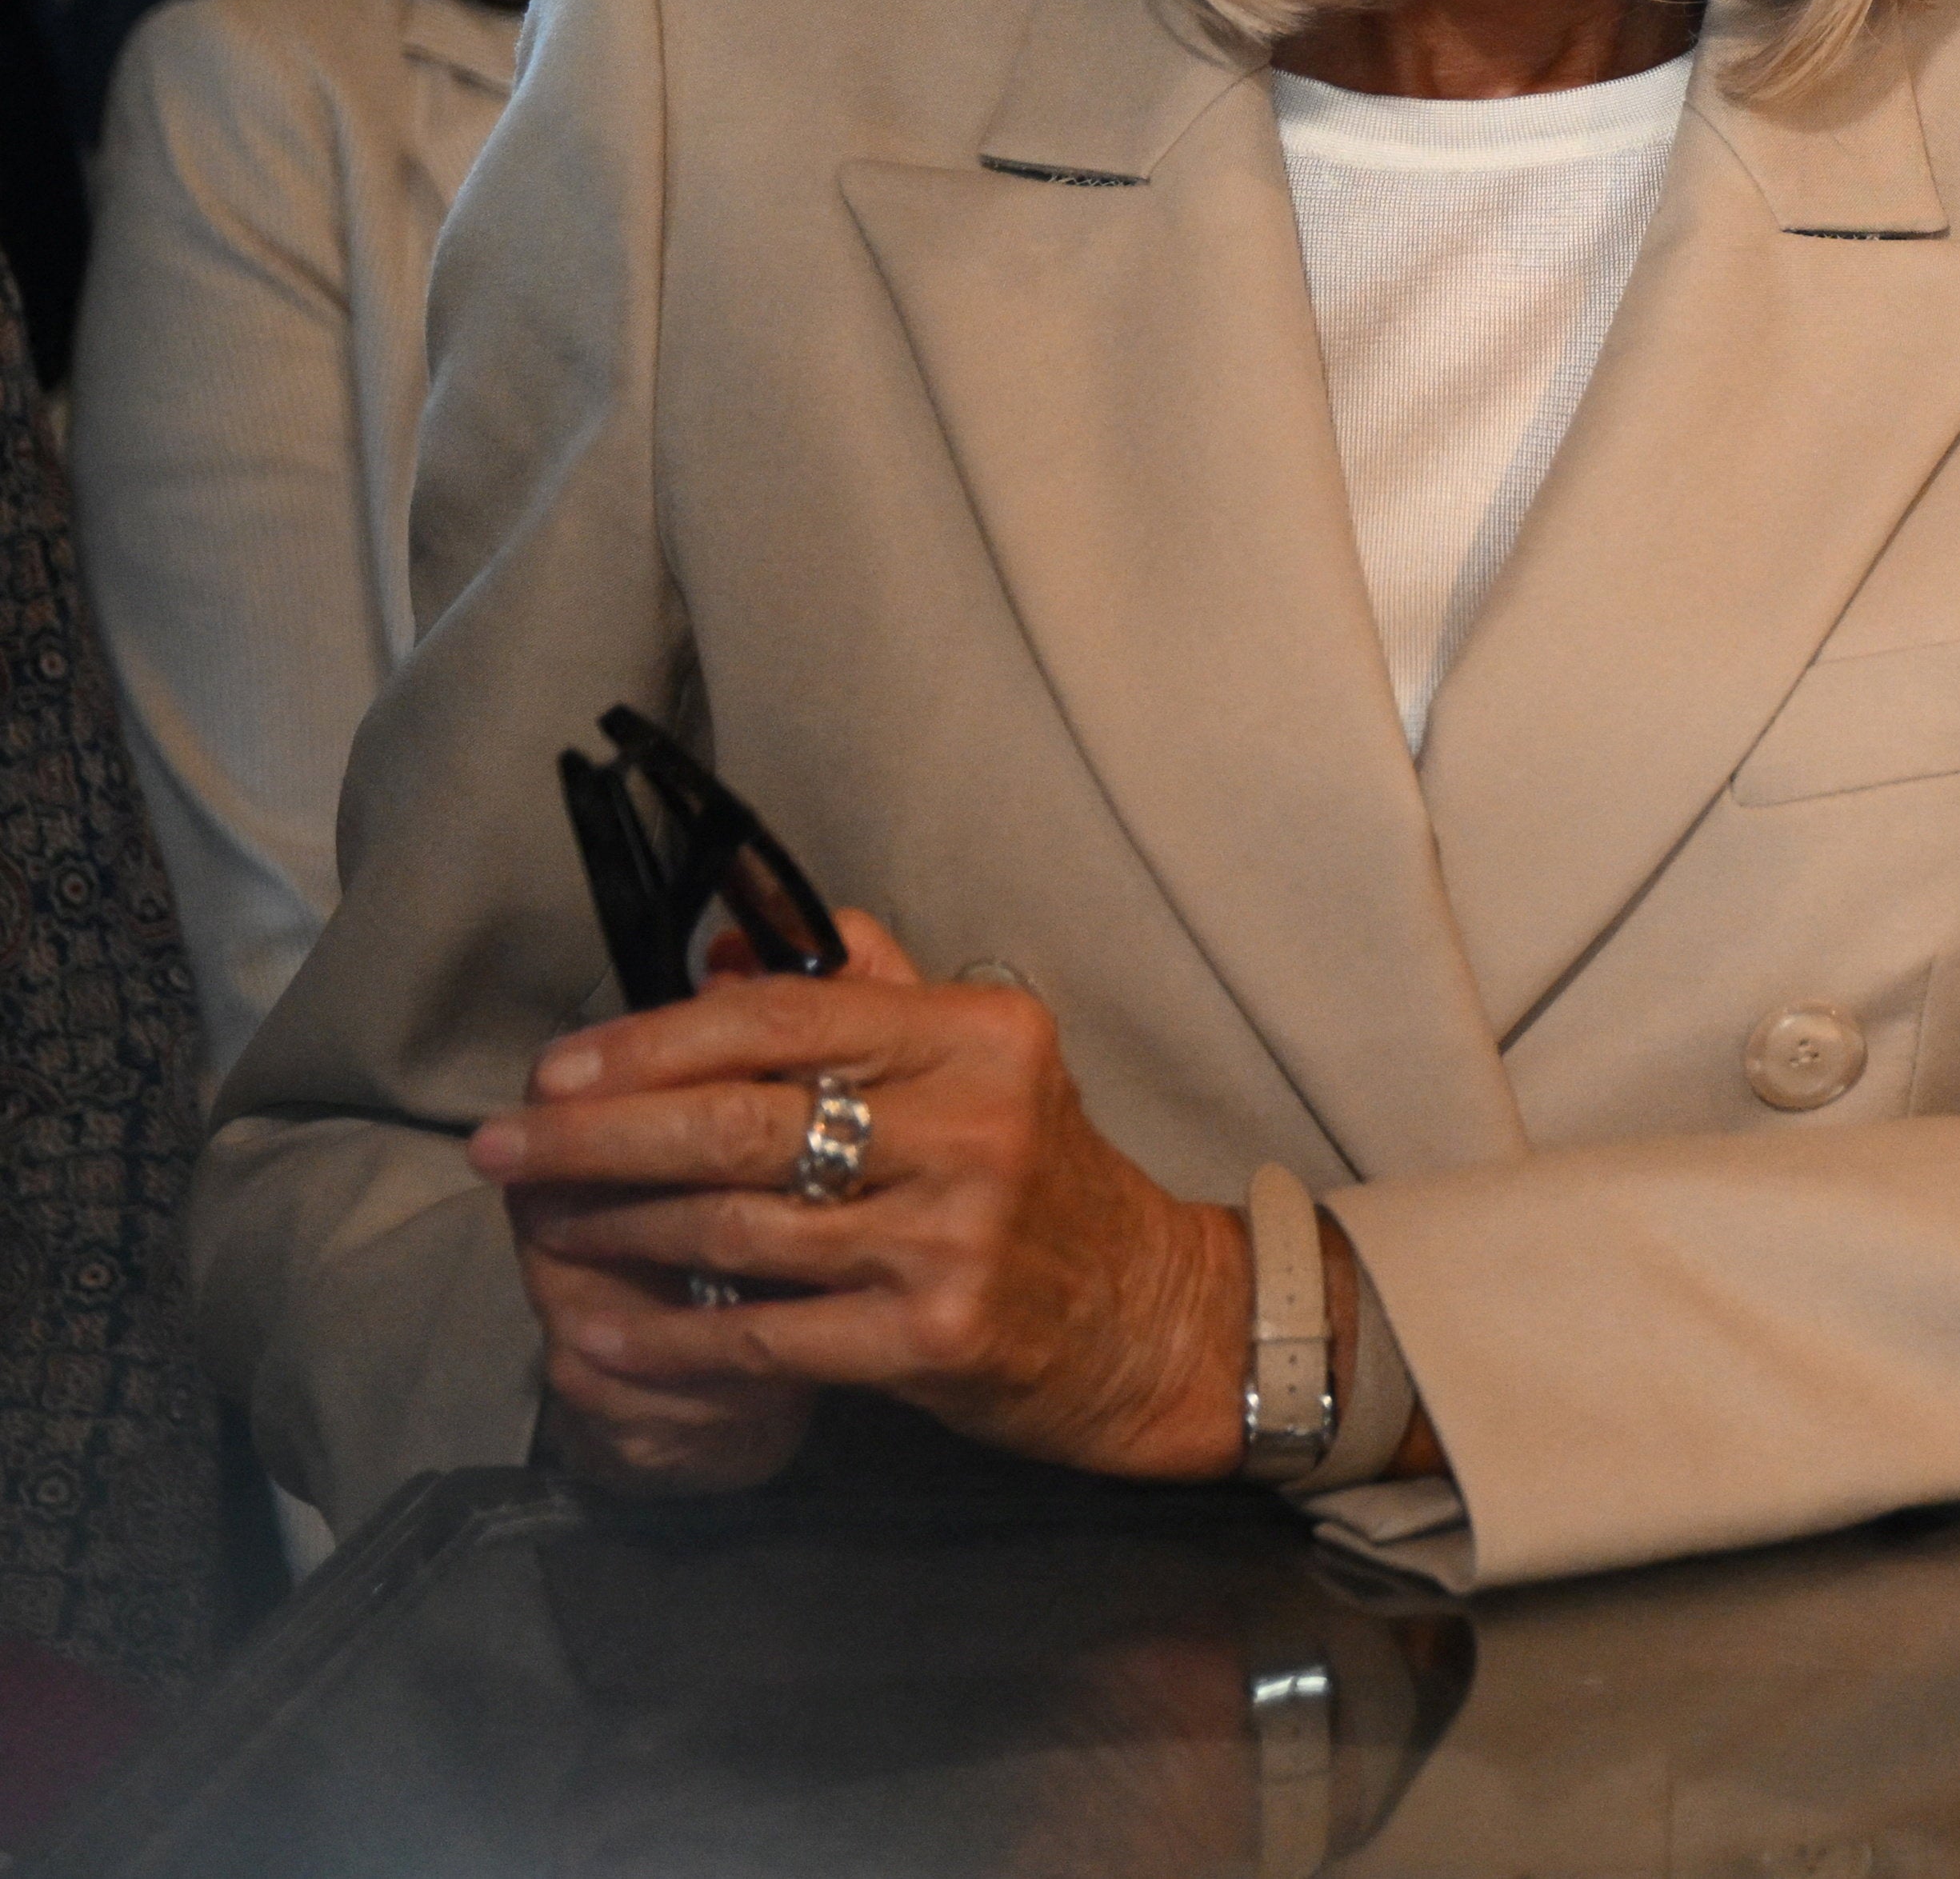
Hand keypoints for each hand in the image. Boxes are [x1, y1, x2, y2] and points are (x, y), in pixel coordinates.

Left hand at [474, 909, 1255, 1493]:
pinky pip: (761, 1332)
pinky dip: (667, 1336)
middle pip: (740, 1118)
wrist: (1144, 1319)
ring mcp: (954, 1234)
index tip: (556, 1066)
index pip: (785, 1015)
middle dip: (595, 1134)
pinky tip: (603, 1334)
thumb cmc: (1040, 1181)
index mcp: (978, 1036)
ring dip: (615, 1231)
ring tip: (542, 1231)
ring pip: (736, 1224)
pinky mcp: (933, 1334)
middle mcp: (973, 1124)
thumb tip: (730, 939)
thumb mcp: (981, 1065)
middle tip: (500, 1148)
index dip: (653, 1038)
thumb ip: (867, 992)